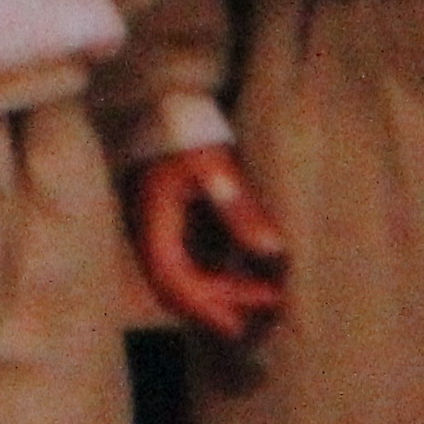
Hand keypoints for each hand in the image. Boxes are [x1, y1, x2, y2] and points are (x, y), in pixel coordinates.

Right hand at [127, 147, 291, 341]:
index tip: (245, 321)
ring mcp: (159, 234)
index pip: (175, 283)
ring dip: (223, 294)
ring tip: (267, 293)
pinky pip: (192, 266)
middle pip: (179, 291)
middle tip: (270, 303)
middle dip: (222, 306)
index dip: (209, 307)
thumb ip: (237, 205)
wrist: (160, 103)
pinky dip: (220, 277)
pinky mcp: (172, 227)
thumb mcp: (213, 163)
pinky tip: (250, 272)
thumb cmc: (184, 131)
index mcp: (154, 226)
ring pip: (186, 282)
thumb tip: (272, 249)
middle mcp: (150, 237)